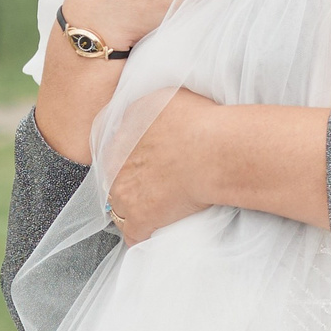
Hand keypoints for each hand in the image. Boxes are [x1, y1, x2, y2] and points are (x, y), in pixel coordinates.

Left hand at [105, 90, 224, 244]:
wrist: (215, 152)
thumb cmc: (200, 121)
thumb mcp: (166, 95)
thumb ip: (147, 105)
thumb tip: (146, 112)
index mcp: (124, 130)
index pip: (114, 143)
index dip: (130, 153)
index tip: (146, 158)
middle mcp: (117, 161)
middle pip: (115, 176)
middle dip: (131, 181)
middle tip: (157, 184)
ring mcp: (126, 193)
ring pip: (119, 207)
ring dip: (134, 209)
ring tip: (158, 209)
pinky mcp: (141, 220)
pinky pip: (134, 235)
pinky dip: (143, 235)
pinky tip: (157, 231)